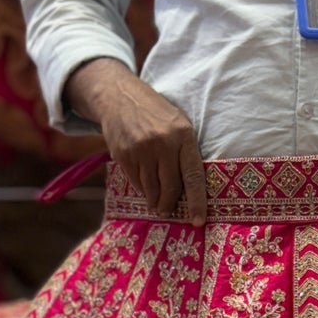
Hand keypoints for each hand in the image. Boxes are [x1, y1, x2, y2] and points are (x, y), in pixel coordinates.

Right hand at [66, 58, 206, 225]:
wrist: (119, 97)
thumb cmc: (155, 114)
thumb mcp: (178, 124)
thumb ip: (184, 152)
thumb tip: (189, 189)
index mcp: (183, 135)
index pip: (193, 176)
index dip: (196, 202)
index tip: (198, 220)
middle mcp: (163, 143)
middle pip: (170, 188)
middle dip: (169, 205)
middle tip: (167, 211)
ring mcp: (141, 150)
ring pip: (151, 189)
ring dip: (154, 200)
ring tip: (156, 203)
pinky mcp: (123, 155)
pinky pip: (135, 182)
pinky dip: (141, 187)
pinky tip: (143, 184)